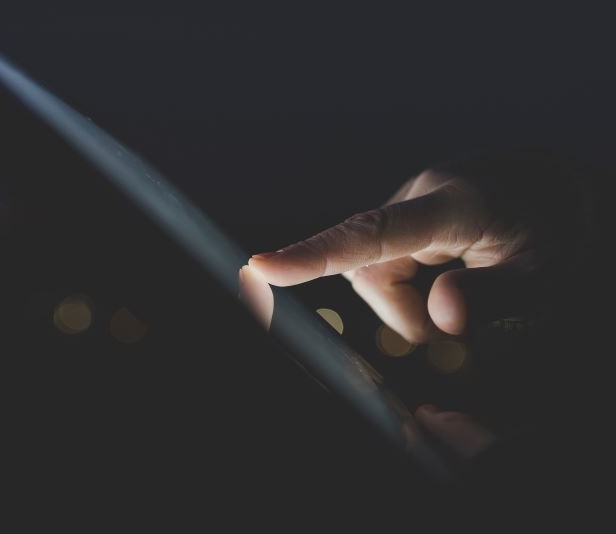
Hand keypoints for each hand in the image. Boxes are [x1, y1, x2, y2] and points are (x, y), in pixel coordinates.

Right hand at [247, 156, 582, 341]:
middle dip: (401, 313)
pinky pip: (378, 262)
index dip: (318, 253)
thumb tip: (438, 316)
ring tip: (450, 304)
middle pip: (369, 269)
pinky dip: (402, 291)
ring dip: (403, 304)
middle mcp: (419, 196)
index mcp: (457, 204)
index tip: (264, 268)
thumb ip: (494, 295)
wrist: (542, 189)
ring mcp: (404, 204)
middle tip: (448, 334)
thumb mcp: (543, 270)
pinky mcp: (398, 216)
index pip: (377, 231)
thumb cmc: (544, 230)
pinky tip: (434, 286)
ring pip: (370, 270)